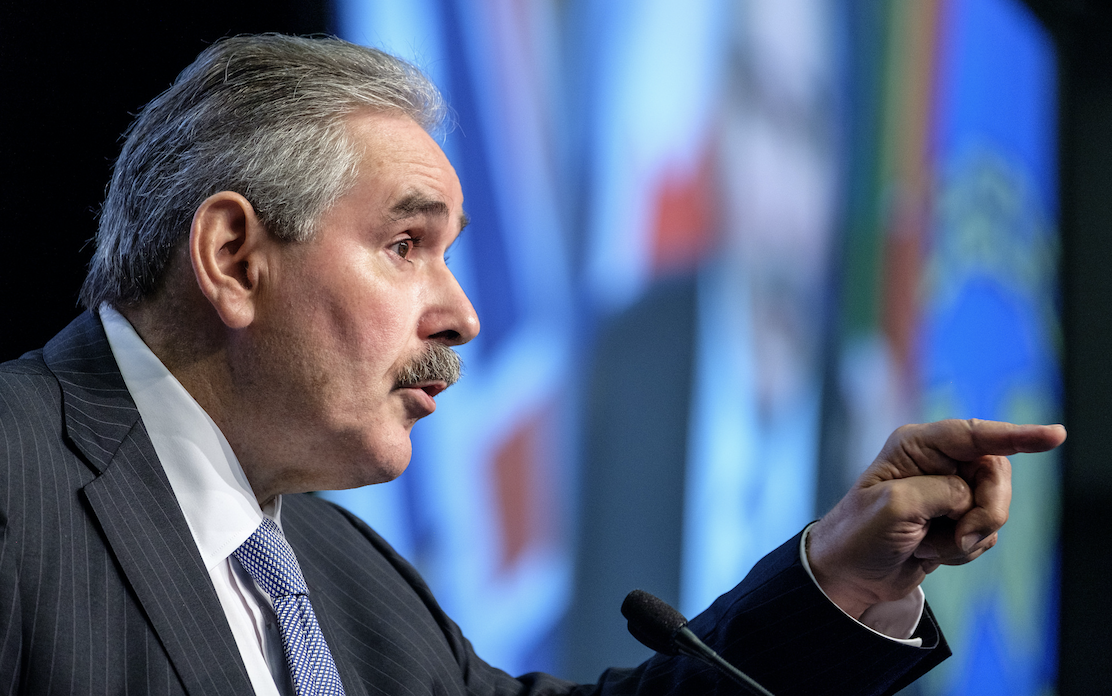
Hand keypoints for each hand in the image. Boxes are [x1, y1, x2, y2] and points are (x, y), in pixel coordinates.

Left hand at [807, 419, 1065, 619]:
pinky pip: (986, 534)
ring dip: (967, 537)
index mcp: (916, 446)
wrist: (850, 575)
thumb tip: (969, 498)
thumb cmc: (860, 533)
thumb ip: (942, 493)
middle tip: (960, 535)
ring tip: (926, 545)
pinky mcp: (956, 521)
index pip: (974, 434)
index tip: (1054, 436)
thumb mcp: (896, 507)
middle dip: (987, 510)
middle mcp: (936, 463)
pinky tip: (930, 553)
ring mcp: (948, 493)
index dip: (1017, 436)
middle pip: (996, 475)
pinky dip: (963, 551)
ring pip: (995, 509)